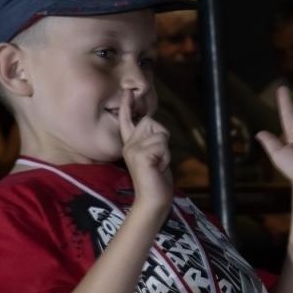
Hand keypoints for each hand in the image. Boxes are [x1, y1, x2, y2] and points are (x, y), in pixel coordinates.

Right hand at [118, 88, 172, 213]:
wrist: (153, 201)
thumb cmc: (157, 180)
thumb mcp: (155, 156)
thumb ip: (153, 141)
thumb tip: (156, 126)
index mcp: (131, 144)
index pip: (127, 121)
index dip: (127, 105)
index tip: (127, 91)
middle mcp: (129, 144)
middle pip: (151, 122)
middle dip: (162, 138)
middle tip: (158, 159)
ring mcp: (133, 149)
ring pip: (160, 133)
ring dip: (165, 149)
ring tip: (158, 164)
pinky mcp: (140, 155)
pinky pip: (162, 144)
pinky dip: (166, 156)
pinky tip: (159, 168)